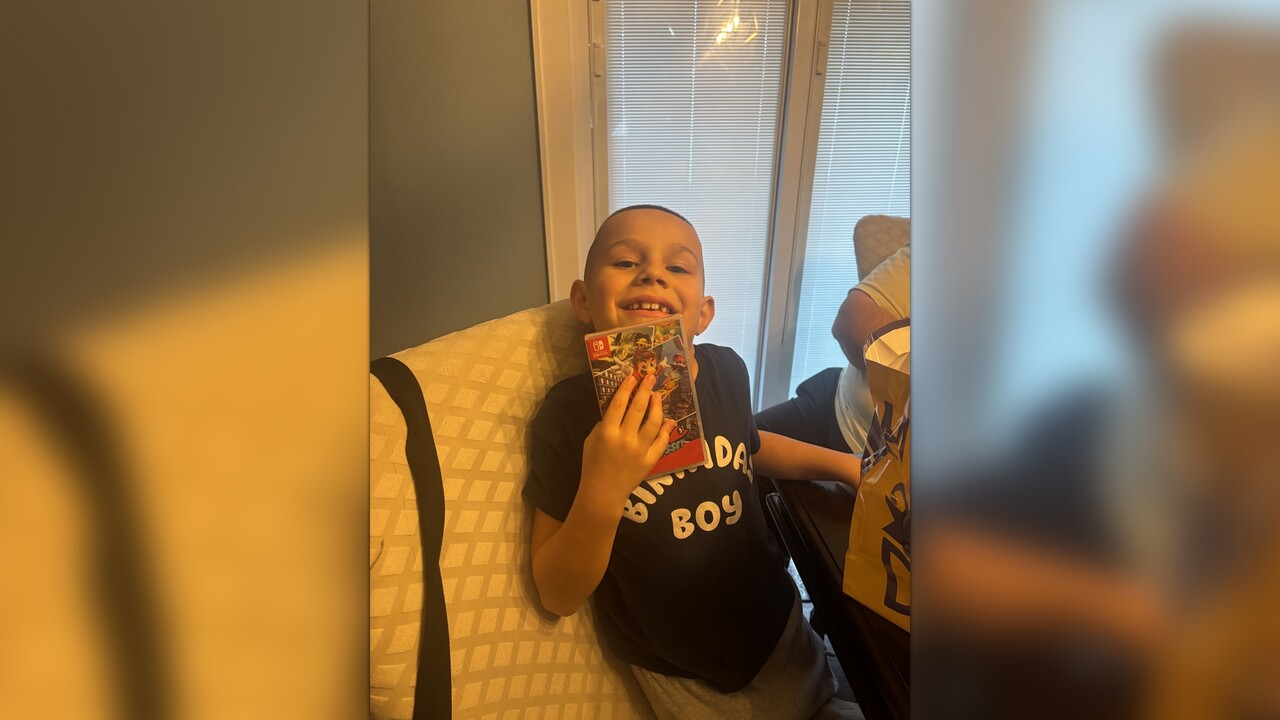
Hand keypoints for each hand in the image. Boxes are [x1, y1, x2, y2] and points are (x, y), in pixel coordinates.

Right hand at [579, 373, 675, 511]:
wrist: (603, 491)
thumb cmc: (593, 464)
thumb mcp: (591, 439)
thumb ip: (604, 423)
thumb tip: (620, 408)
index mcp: (607, 432)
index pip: (618, 405)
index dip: (626, 388)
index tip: (632, 376)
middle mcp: (625, 439)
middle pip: (638, 409)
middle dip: (645, 390)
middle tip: (650, 377)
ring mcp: (640, 450)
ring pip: (653, 423)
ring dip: (657, 406)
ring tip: (657, 395)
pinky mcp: (650, 460)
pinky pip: (661, 441)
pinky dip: (666, 429)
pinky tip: (668, 420)